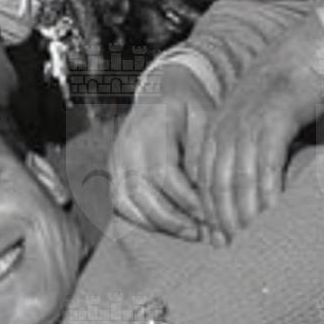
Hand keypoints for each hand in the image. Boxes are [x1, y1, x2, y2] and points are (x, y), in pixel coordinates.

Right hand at [110, 67, 215, 242]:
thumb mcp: (203, 116)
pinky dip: (140, 219)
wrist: (159, 90)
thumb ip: (202, 150)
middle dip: (173, 220)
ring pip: (126, 202)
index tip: (211, 217)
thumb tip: (200, 187)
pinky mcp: (112, 169)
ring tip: (187, 233)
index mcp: (149, 129)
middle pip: (141, 194)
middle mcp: (125, 146)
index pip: (164, 174)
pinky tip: (167, 225)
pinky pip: (119, 202)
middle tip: (201, 233)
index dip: (187, 201)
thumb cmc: (186, 105)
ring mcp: (115, 158)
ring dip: (157, 224)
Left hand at [190, 29, 323, 240]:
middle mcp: (224, 130)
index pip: (204, 184)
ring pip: (239, 181)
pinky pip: (266, 165)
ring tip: (254, 243)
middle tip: (237, 253)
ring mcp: (246, 125)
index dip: (210, 216)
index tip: (221, 243)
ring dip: (245, 216)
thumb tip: (251, 191)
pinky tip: (272, 215)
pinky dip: (267, 193)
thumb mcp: (253, 123)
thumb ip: (246, 152)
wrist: (303, 56)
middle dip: (225, 223)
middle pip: (217, 187)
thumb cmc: (283, 95)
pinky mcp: (272, 121)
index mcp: (214, 132)